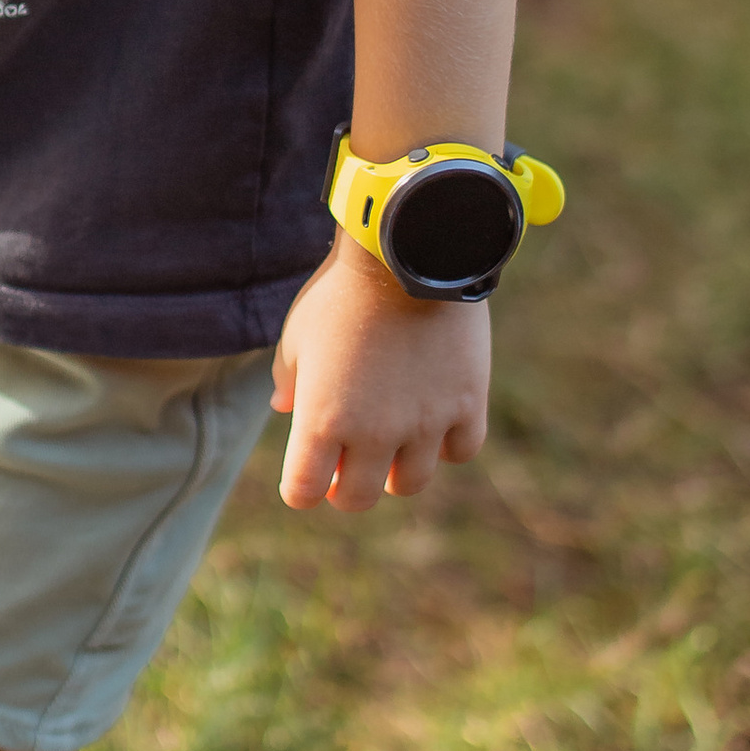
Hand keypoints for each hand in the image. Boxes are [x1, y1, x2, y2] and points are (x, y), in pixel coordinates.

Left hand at [271, 238, 489, 508]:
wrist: (406, 251)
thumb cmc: (342, 290)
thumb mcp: (300, 332)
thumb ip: (290, 379)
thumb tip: (283, 408)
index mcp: (321, 419)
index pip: (303, 492)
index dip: (302, 487)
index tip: (307, 472)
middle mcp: (373, 433)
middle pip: (356, 499)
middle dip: (345, 486)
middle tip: (347, 461)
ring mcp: (424, 423)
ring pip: (410, 483)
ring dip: (395, 468)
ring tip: (392, 438)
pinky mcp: (466, 404)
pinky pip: (461, 450)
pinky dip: (448, 442)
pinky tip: (436, 417)